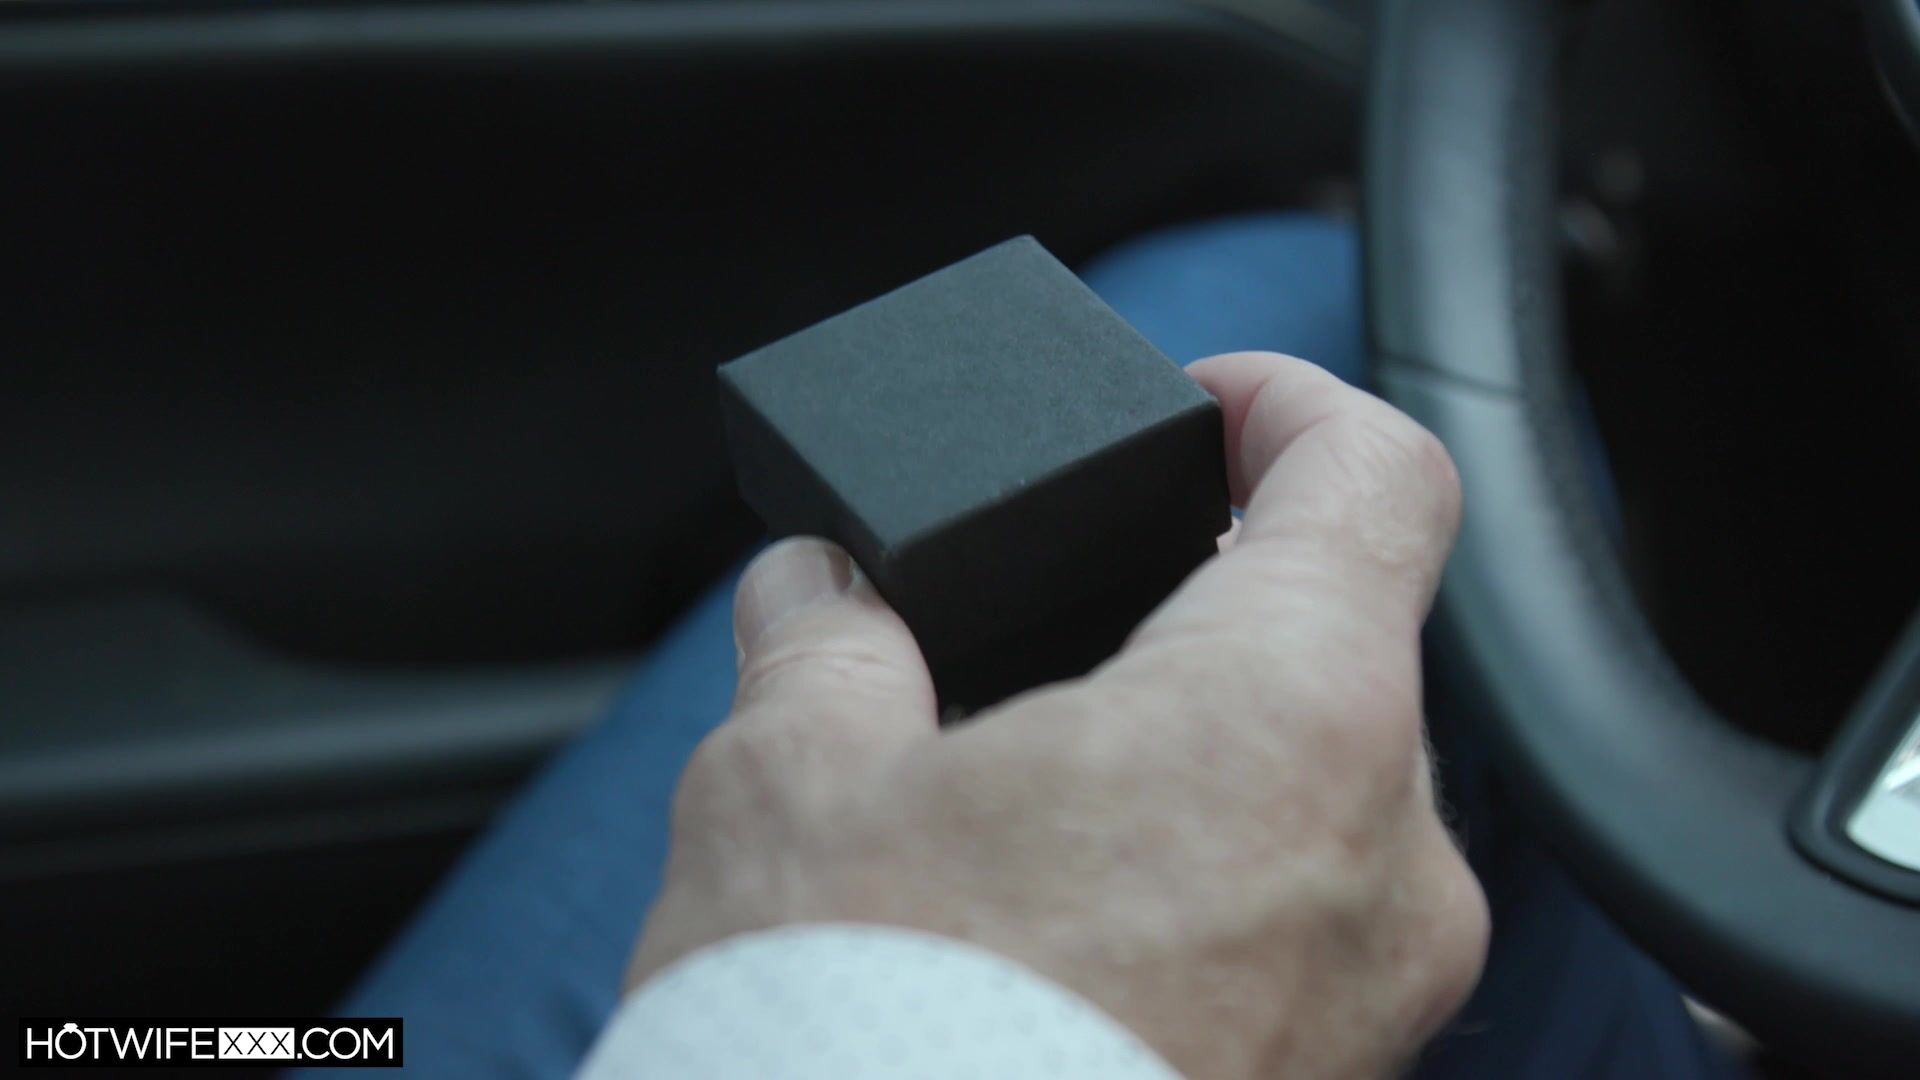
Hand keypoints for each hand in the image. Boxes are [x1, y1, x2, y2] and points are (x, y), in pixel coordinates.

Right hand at [629, 352, 1488, 1078]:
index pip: (1377, 472)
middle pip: (1337, 637)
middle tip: (1048, 625)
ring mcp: (1379, 993)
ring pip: (1315, 787)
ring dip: (1192, 748)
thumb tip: (821, 592)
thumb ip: (826, 641)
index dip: (1284, 402)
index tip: (1200, 408)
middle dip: (1193, 604)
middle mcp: (1380, 857)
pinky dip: (1206, 871)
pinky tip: (1063, 908)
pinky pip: (1300, 917)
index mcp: (1282, 721)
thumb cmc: (857, 1043)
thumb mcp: (791, 789)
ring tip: (1028, 786)